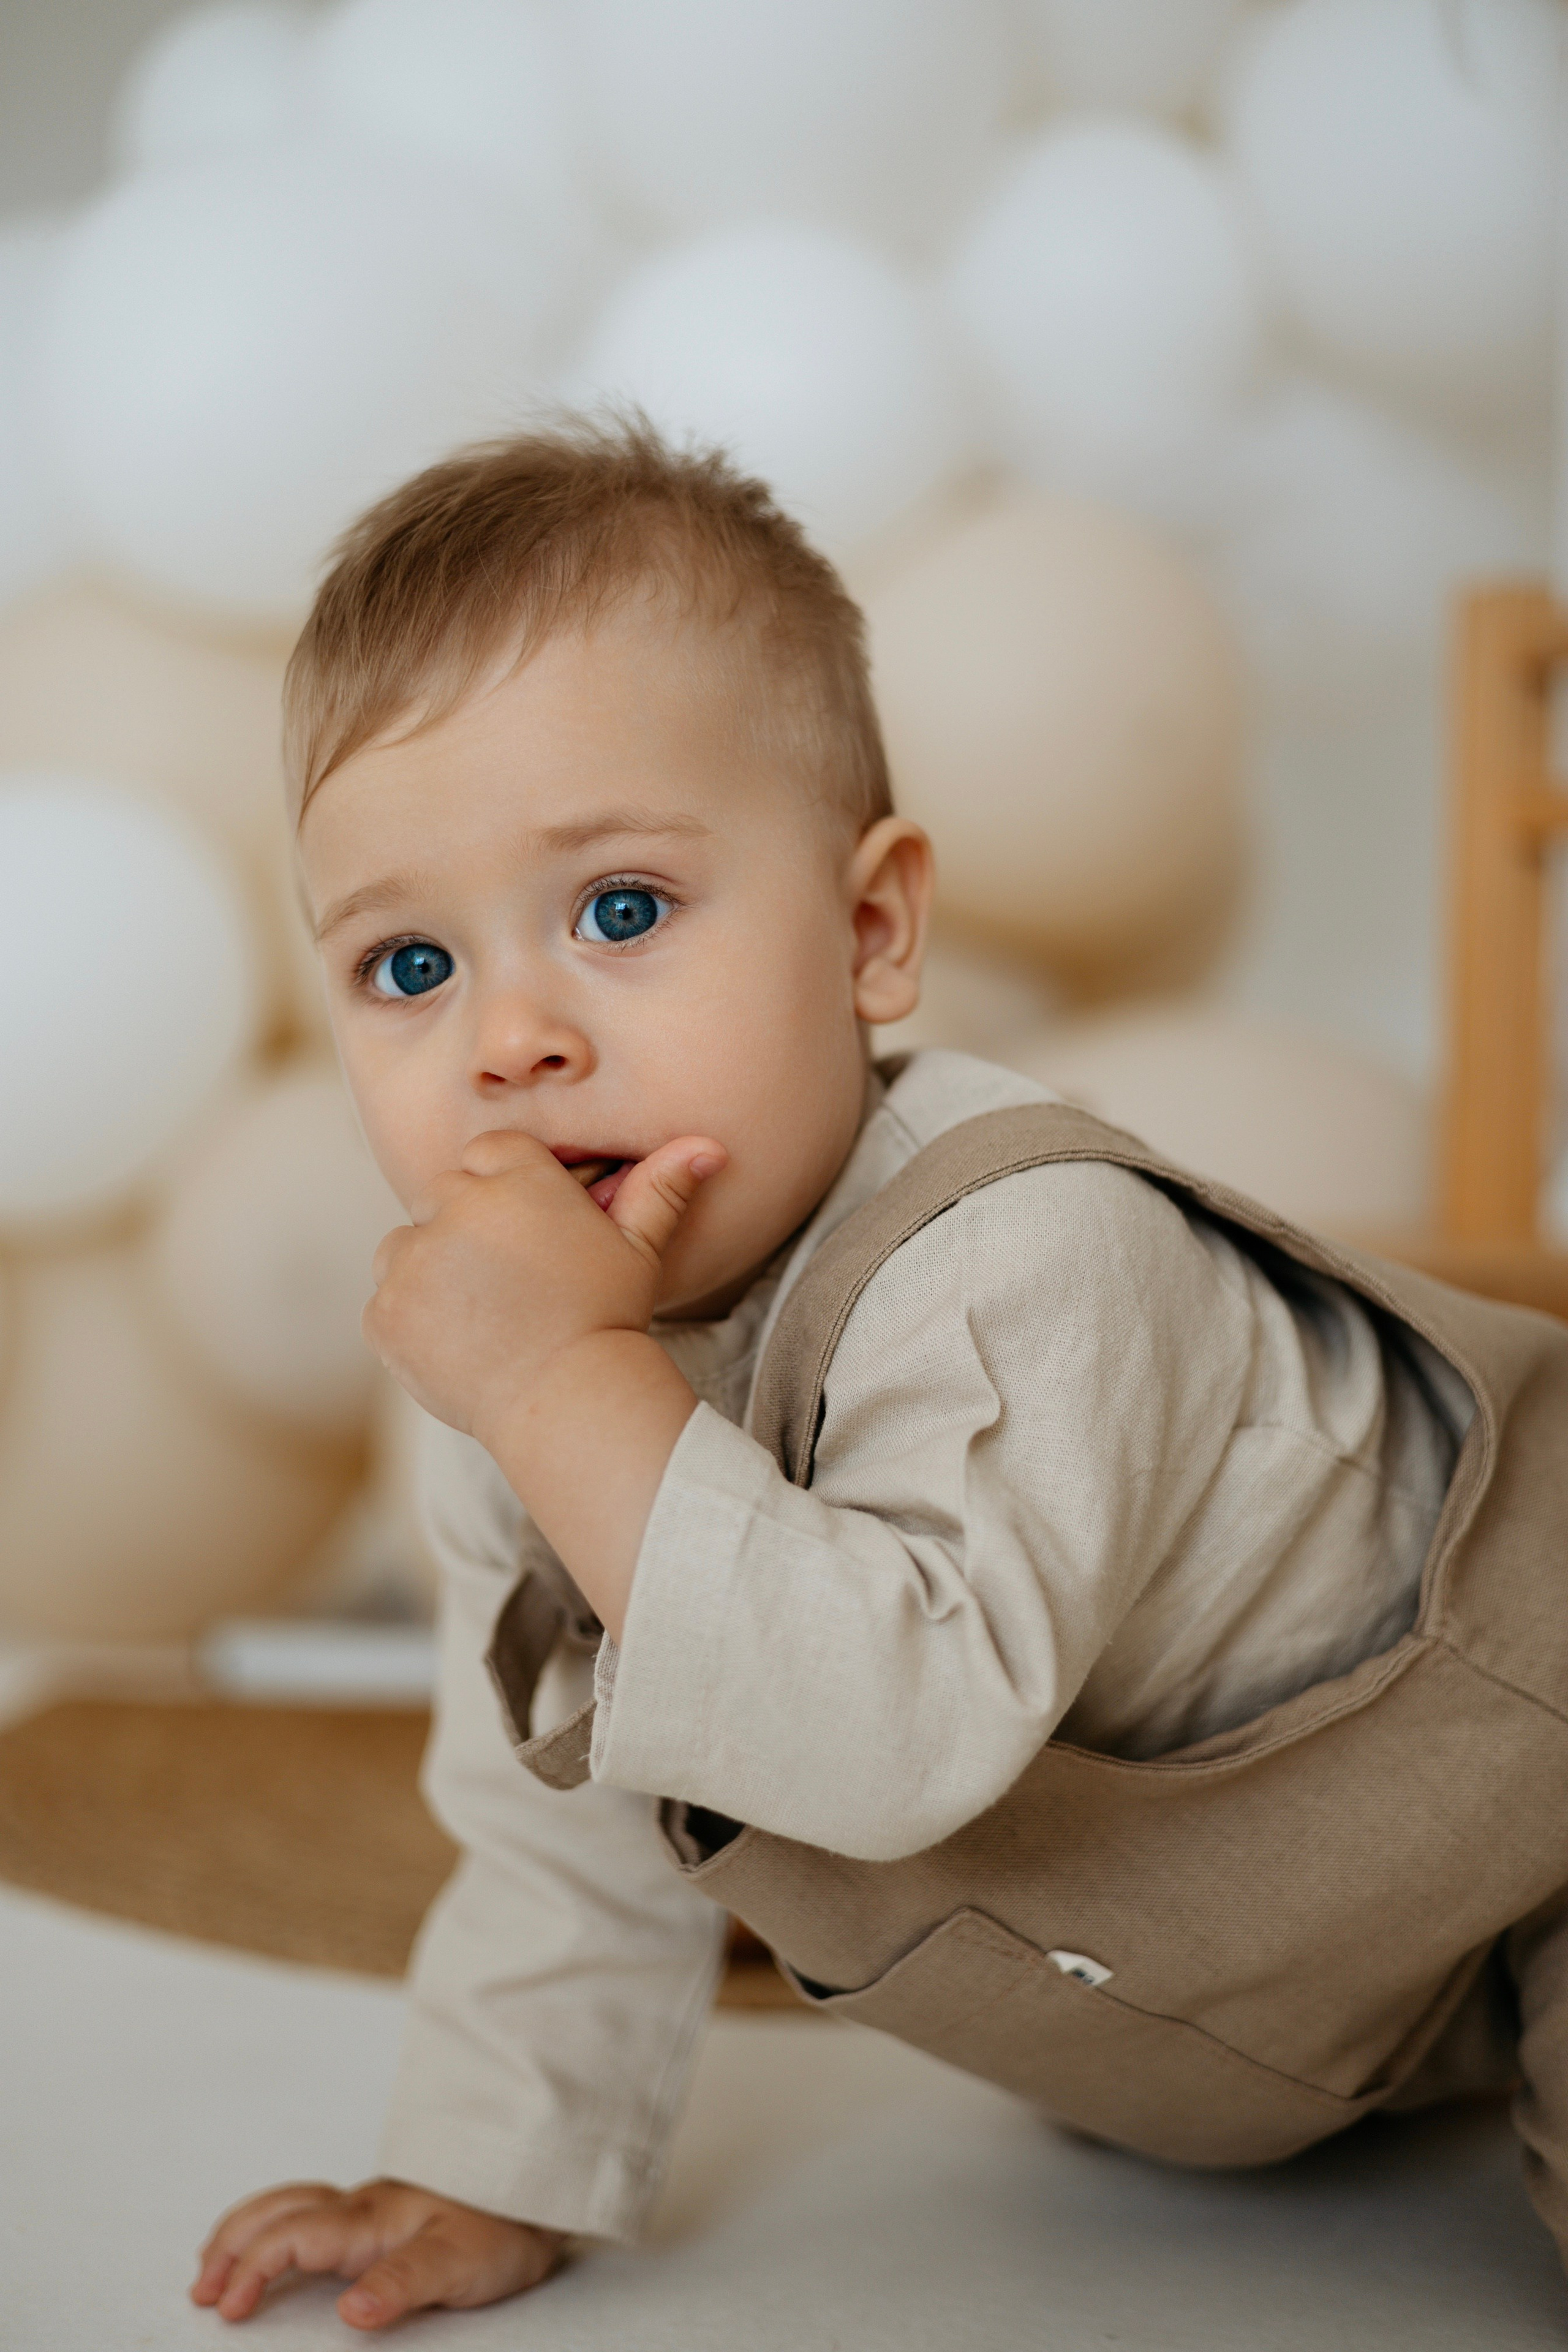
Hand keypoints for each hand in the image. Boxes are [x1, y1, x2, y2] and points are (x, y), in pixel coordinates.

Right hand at [191, 2176, 563, 2328]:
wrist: (540, 2191)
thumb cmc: (504, 2227)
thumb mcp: (460, 2264)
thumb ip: (405, 2285)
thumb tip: (350, 2312)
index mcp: (369, 2218)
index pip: (291, 2236)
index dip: (252, 2268)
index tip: (227, 2308)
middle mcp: (360, 2207)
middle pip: (277, 2210)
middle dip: (230, 2245)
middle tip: (200, 2289)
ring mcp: (368, 2209)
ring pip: (289, 2203)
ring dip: (245, 2229)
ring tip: (213, 2263)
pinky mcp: (380, 2218)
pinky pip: (310, 2211)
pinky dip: (273, 2225)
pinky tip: (272, 2244)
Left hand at [363, 1129, 724, 1447]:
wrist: (568, 1401)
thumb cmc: (608, 1320)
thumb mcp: (638, 1251)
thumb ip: (659, 1191)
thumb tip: (709, 1148)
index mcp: (517, 1178)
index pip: (487, 1152)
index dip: (503, 1191)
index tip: (524, 1234)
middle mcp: (458, 1206)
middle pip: (441, 1194)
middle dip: (465, 1228)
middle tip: (507, 1282)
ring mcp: (414, 1258)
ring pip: (404, 1245)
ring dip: (430, 1270)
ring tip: (482, 1315)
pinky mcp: (386, 1309)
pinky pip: (386, 1300)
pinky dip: (411, 1320)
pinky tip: (459, 1345)